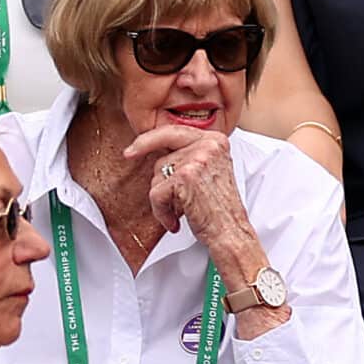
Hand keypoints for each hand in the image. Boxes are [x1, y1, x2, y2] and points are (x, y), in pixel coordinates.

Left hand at [125, 125, 250, 243]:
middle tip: (137, 166)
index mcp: (215, 140)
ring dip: (162, 198)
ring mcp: (198, 158)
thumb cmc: (220, 209)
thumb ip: (190, 156)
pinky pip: (157, 193)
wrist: (231, 233)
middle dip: (152, 165)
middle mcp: (208, 145)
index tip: (132, 149)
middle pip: (163, 151)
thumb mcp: (210, 172)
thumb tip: (156, 149)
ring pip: (158, 174)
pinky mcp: (186, 177)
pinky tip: (174, 221)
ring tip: (179, 212)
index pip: (174, 130)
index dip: (149, 138)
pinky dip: (161, 212)